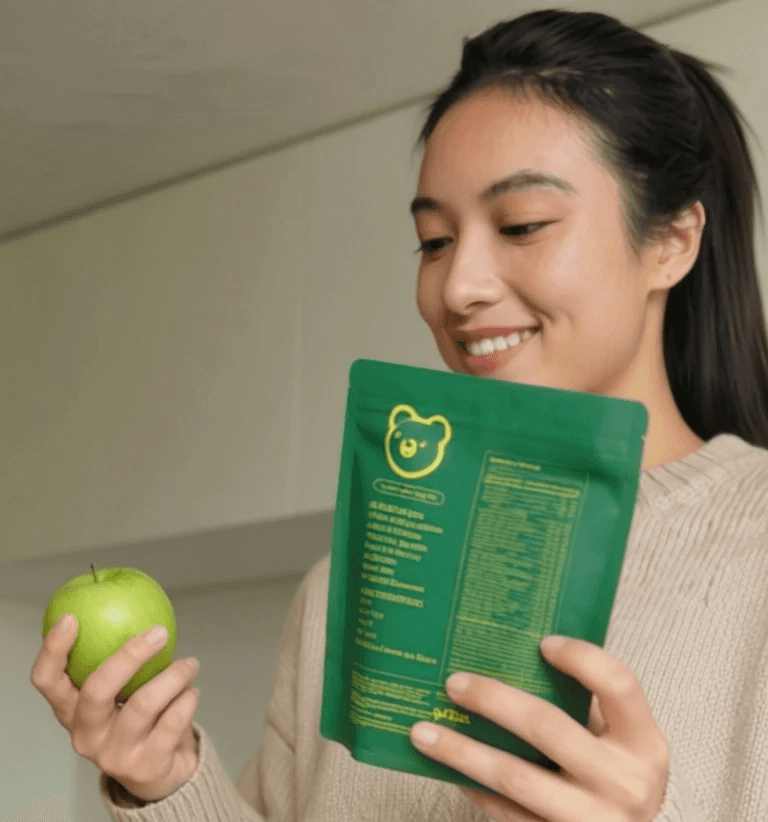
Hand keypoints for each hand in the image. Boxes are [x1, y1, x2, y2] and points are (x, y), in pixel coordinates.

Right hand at [30, 613, 201, 801]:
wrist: (159, 774)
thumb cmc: (138, 718)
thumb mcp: (121, 692)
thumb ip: (122, 658)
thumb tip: (136, 601)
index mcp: (71, 711)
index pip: (47, 681)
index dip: (53, 650)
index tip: (71, 617)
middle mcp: (85, 734)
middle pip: (98, 689)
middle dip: (130, 654)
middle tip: (159, 630)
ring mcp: (113, 754)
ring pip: (144, 703)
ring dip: (175, 675)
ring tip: (190, 664)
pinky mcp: (144, 767)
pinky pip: (173, 721)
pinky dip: (188, 699)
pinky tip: (192, 692)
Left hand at [410, 636, 668, 821]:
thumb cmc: (616, 782)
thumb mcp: (620, 746)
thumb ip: (585, 708)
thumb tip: (515, 655)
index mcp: (644, 744)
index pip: (619, 684)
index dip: (581, 658)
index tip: (541, 641)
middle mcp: (624, 784)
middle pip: (548, 727)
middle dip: (493, 700)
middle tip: (453, 683)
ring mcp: (591, 821)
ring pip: (515, 777)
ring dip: (462, 751)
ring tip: (424, 731)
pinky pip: (506, 812)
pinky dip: (473, 786)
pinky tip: (448, 768)